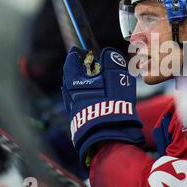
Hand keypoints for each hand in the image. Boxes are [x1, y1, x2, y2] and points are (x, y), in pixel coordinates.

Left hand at [62, 47, 143, 165]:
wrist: (108, 136)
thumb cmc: (112, 105)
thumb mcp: (116, 77)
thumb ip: (112, 61)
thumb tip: (108, 53)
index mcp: (74, 82)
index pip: (71, 62)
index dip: (76, 54)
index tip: (79, 49)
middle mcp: (70, 96)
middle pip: (73, 78)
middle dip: (82, 70)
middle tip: (92, 65)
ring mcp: (74, 110)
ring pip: (78, 92)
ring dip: (87, 85)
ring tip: (101, 83)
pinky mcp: (81, 122)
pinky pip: (83, 105)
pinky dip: (90, 98)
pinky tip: (101, 100)